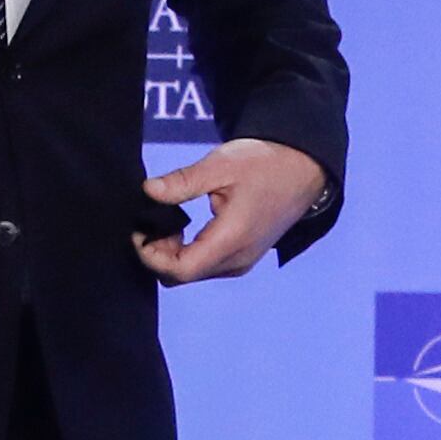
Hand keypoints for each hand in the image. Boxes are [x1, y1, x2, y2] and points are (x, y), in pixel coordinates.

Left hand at [136, 139, 325, 284]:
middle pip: (183, 276)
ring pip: (193, 274)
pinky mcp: (244, 258)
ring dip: (172, 255)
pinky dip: (188, 254)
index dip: (150, 256)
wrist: (302, 168)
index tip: (138, 231)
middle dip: (158, 255)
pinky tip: (184, 229)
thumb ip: (183, 183)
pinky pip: (206, 267)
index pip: (179, 270)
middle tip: (149, 223)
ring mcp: (242, 262)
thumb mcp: (220, 165)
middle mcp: (237, 260)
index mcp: (231, 240)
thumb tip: (148, 191)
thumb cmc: (264, 163)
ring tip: (167, 222)